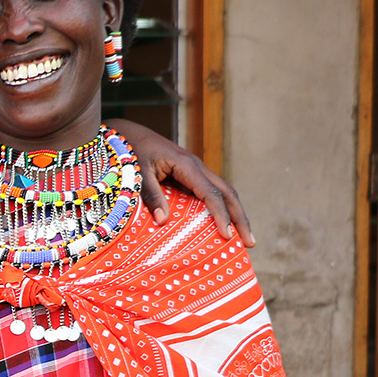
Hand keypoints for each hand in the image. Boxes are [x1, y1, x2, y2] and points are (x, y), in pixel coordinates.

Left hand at [106, 119, 254, 246]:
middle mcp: (196, 166)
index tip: (227, 235)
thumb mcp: (137, 174)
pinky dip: (222, 207)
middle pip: (228, 193)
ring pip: (224, 192)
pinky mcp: (191, 173)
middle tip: (250, 243)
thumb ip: (150, 195)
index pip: (212, 194)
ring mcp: (196, 169)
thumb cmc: (131, 152)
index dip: (221, 215)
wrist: (127, 133)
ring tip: (244, 237)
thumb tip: (163, 221)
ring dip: (236, 213)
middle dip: (240, 217)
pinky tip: (223, 223)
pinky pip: (212, 191)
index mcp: (186, 165)